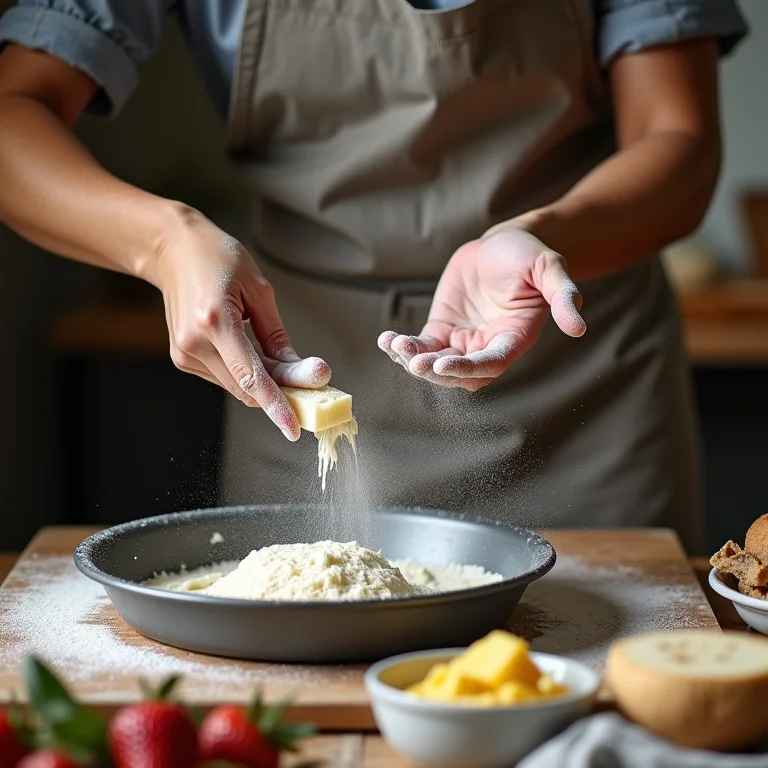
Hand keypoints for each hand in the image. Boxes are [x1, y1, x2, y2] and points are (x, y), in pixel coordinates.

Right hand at [154, 208, 330, 439]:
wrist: (172, 251)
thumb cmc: (217, 259)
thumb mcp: (258, 289)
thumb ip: (277, 336)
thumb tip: (301, 371)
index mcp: (214, 320)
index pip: (251, 376)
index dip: (276, 405)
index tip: (293, 427)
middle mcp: (194, 343)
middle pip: (246, 388)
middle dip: (280, 390)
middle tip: (309, 379)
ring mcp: (184, 353)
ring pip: (237, 387)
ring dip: (262, 381)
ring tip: (269, 350)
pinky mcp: (183, 359)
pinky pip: (225, 378)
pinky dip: (244, 373)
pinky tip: (245, 348)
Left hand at [378, 228, 585, 390]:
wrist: (503, 243)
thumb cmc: (528, 254)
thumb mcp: (550, 267)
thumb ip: (564, 295)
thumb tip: (579, 327)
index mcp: (513, 338)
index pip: (490, 363)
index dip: (466, 368)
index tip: (441, 364)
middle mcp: (487, 347)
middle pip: (459, 374)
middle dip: (434, 371)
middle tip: (412, 360)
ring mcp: (463, 342)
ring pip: (436, 365)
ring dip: (413, 361)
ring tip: (393, 346)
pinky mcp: (442, 332)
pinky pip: (421, 348)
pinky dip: (402, 348)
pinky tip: (386, 340)